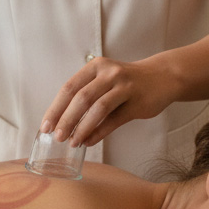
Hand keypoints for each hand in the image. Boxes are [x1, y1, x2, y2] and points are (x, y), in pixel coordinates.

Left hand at [40, 57, 175, 147]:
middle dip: (66, 119)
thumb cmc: (126, 81)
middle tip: (57, 137)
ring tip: (72, 142)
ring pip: (98, 108)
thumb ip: (85, 93)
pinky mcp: (137, 102)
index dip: (56, 108)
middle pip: (82, 98)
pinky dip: (99, 132)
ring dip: (82, 128)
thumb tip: (61, 120)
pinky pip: (114, 120)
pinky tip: (89, 141)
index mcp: (96, 66)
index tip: (46, 126)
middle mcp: (110, 73)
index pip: (70, 87)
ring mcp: (125, 86)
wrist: (162, 76)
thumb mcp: (104, 78)